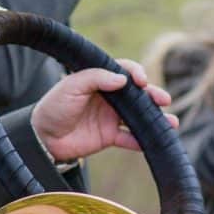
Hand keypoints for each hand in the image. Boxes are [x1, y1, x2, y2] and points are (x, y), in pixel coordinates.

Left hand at [30, 59, 177, 160]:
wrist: (41, 137)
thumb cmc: (54, 107)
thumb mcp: (71, 87)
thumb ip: (96, 78)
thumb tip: (122, 80)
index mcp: (99, 80)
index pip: (124, 71)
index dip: (136, 73)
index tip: (141, 81)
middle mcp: (109, 97)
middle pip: (137, 94)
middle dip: (153, 95)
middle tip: (163, 100)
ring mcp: (111, 117)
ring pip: (139, 116)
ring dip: (155, 119)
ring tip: (171, 123)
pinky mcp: (109, 136)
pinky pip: (130, 138)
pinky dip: (141, 141)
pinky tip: (152, 143)